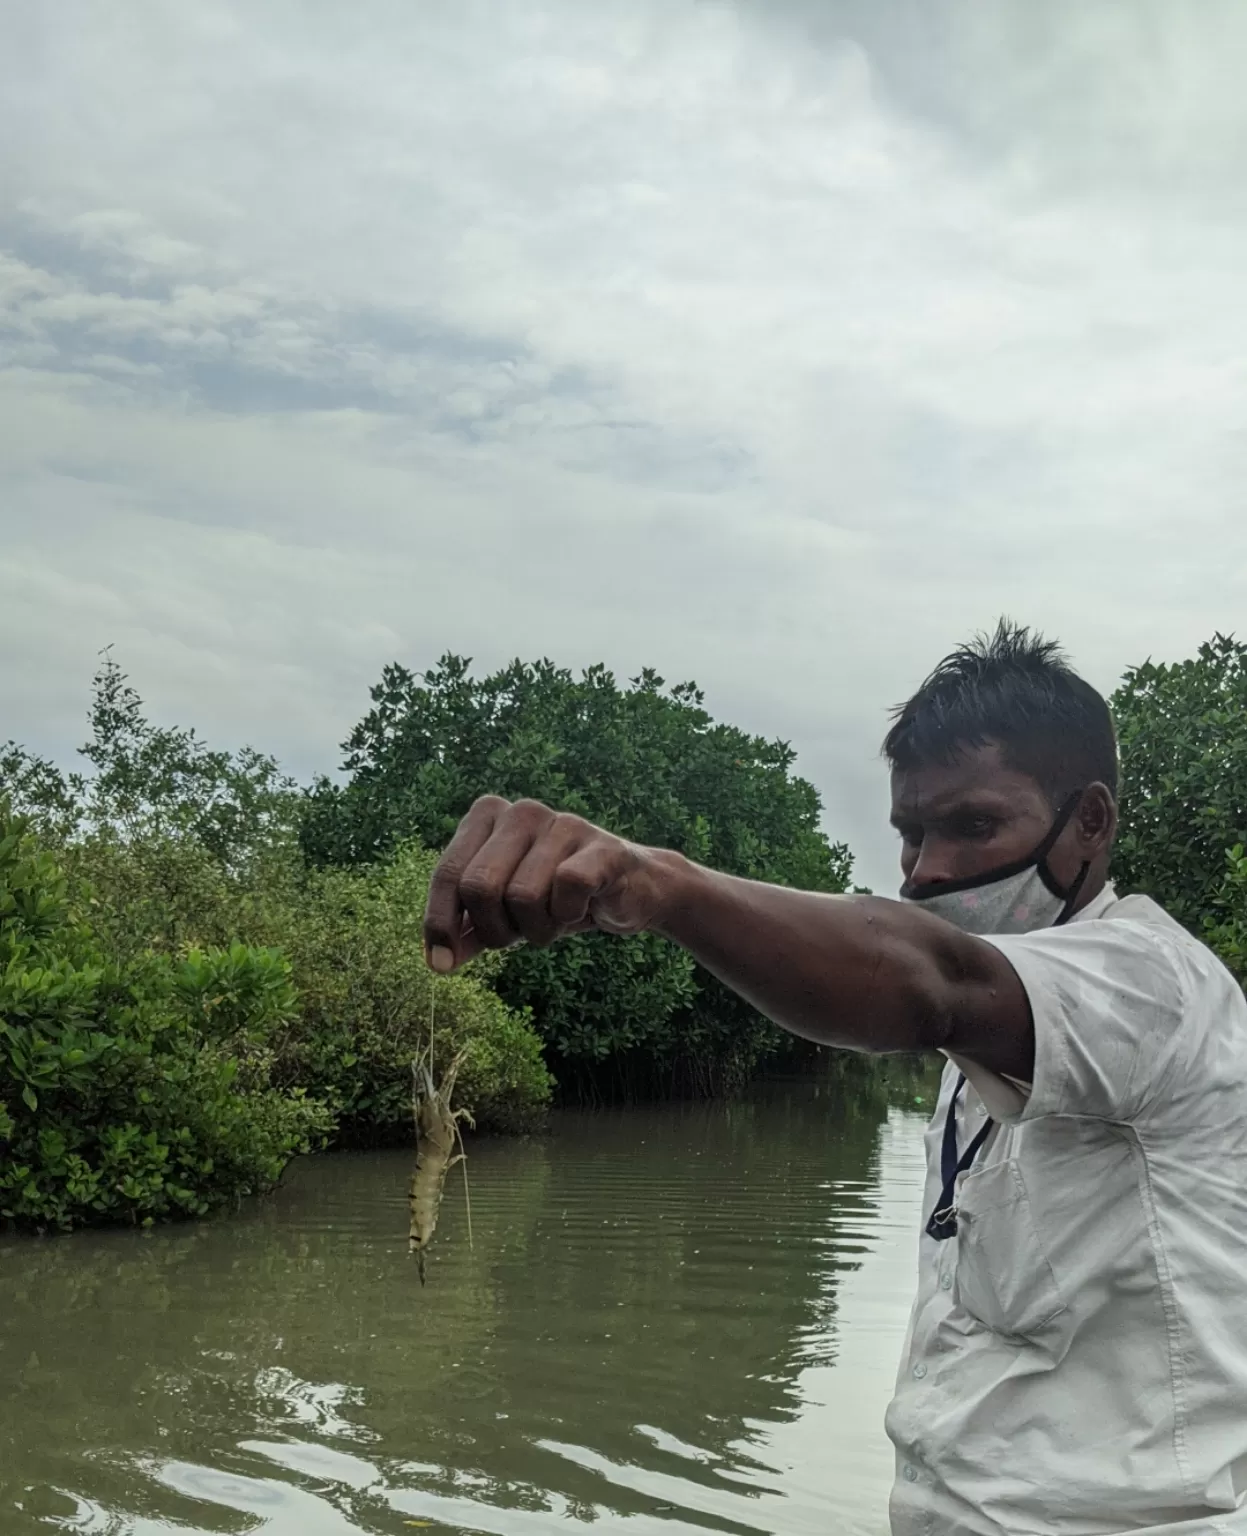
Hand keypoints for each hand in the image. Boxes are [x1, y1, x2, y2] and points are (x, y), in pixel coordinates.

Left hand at [422, 796, 674, 972]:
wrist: (628, 893)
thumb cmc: (554, 898)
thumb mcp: (503, 914)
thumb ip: (467, 932)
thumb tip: (437, 962)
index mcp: (487, 815)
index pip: (448, 874)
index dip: (440, 923)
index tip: (440, 964)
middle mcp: (521, 811)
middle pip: (479, 887)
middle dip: (496, 929)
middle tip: (520, 933)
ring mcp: (563, 824)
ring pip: (523, 896)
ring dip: (538, 928)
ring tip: (556, 918)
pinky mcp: (602, 846)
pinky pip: (567, 889)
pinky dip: (570, 914)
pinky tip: (583, 908)